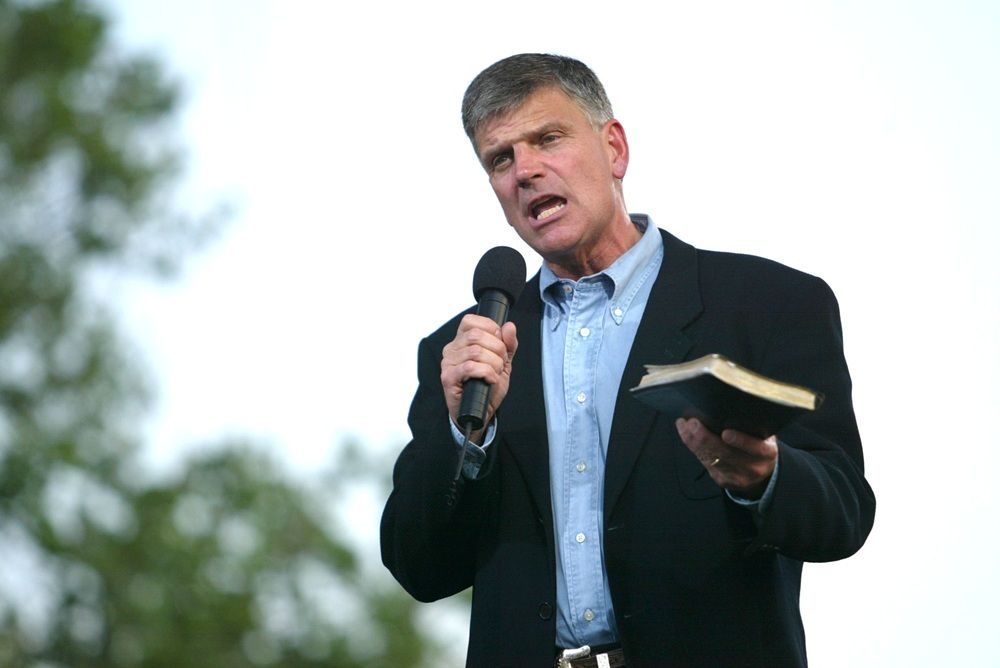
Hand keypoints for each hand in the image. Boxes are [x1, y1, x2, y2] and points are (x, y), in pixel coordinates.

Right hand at [441, 315, 517, 441]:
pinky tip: (490, 380)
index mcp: (461, 341)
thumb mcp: (503, 362)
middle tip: (501, 362)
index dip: (490, 328)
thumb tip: (509, 326)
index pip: (470, 321)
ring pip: (476, 351)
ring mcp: (448, 363)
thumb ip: (508, 344)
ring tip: (496, 373)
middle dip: (497, 348)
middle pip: (476, 335)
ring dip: (494, 363)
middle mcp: (451, 349)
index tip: (500, 343)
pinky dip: (487, 373)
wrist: (480, 413)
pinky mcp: (448, 378)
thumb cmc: (486, 387)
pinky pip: (471, 367)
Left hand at [675, 418, 777, 498]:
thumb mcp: (763, 434)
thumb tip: (724, 408)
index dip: (740, 441)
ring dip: (693, 441)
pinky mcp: (723, 481)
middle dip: (705, 438)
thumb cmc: (758, 445)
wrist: (762, 471)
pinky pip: (706, 464)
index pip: (755, 448)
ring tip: (684, 426)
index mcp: (767, 452)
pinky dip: (694, 449)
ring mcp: (738, 478)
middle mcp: (754, 468)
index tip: (726, 433)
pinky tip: (687, 436)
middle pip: (726, 454)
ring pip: (712, 459)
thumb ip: (750, 425)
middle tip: (692, 422)